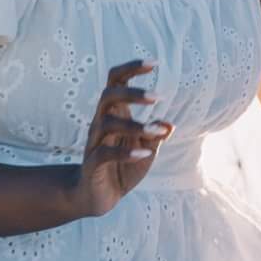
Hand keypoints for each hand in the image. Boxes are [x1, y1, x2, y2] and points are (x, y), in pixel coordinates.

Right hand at [75, 59, 172, 217]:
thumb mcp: (146, 151)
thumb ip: (155, 136)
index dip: (131, 69)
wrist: (99, 197)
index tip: (153, 63)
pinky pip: (104, 153)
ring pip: (106, 123)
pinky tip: (145, 155)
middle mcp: (101, 123)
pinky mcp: (92, 164)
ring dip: (134, 125)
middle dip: (132, 93)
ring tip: (155, 132)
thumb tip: (168, 125)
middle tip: (157, 97)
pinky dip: (125, 152)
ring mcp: (95, 143)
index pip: (116, 82)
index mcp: (115, 114)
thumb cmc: (123, 167)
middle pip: (108, 95)